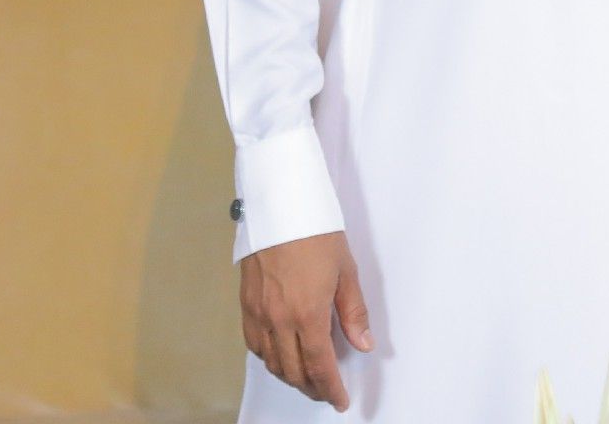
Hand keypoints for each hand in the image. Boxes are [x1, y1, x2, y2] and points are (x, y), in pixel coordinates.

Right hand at [239, 230, 371, 409]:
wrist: (280, 207)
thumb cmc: (316, 233)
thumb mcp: (346, 271)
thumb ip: (353, 312)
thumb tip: (362, 343)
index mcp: (308, 313)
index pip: (319, 365)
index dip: (330, 388)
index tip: (339, 400)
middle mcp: (279, 320)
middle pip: (293, 370)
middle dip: (311, 387)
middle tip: (325, 392)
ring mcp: (258, 313)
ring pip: (271, 362)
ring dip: (289, 376)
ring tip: (306, 378)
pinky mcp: (246, 304)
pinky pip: (254, 344)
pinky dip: (269, 358)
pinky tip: (280, 355)